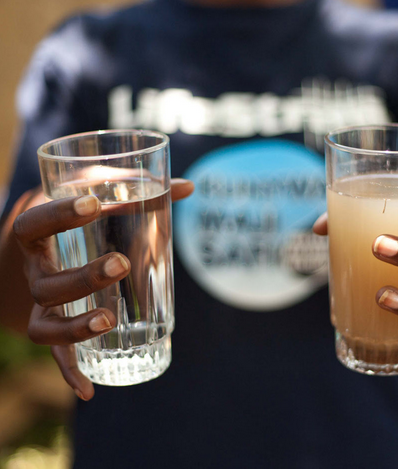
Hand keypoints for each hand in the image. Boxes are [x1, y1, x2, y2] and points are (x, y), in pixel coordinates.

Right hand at [14, 179, 193, 400]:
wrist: (29, 254)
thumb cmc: (69, 222)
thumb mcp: (90, 199)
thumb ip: (132, 191)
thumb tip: (187, 187)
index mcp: (36, 236)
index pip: (34, 224)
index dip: (59, 215)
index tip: (94, 204)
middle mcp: (33, 273)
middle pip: (46, 284)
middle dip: (82, 278)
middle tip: (122, 264)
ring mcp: (40, 305)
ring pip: (45, 325)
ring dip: (75, 329)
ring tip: (110, 321)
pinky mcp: (51, 327)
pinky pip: (56, 354)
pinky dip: (70, 373)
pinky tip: (90, 391)